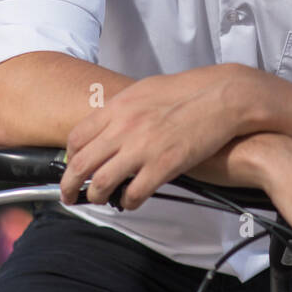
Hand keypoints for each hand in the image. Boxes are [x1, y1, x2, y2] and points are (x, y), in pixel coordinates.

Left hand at [60, 64, 255, 209]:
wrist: (222, 96)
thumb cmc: (188, 91)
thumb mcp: (145, 90)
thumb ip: (122, 109)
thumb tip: (108, 124)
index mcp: (118, 108)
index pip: (77, 138)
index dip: (70, 158)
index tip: (72, 167)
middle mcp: (124, 127)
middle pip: (82, 164)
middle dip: (69, 185)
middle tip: (69, 196)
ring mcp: (143, 147)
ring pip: (102, 183)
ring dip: (96, 197)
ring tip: (99, 200)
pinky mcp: (164, 165)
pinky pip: (135, 193)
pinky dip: (128, 202)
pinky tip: (131, 201)